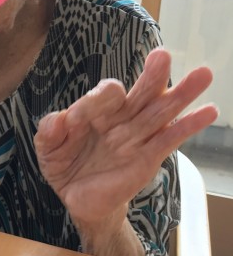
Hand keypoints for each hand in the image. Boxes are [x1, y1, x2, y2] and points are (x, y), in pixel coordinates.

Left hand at [34, 49, 217, 229]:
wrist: (77, 199)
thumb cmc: (65, 166)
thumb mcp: (47, 147)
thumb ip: (49, 130)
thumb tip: (60, 118)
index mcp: (97, 110)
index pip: (105, 94)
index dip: (94, 101)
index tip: (76, 120)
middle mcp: (121, 119)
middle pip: (142, 92)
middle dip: (153, 75)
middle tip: (163, 56)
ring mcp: (137, 138)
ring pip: (161, 111)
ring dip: (182, 93)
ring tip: (203, 74)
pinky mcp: (148, 158)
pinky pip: (170, 139)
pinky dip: (189, 125)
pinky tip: (208, 111)